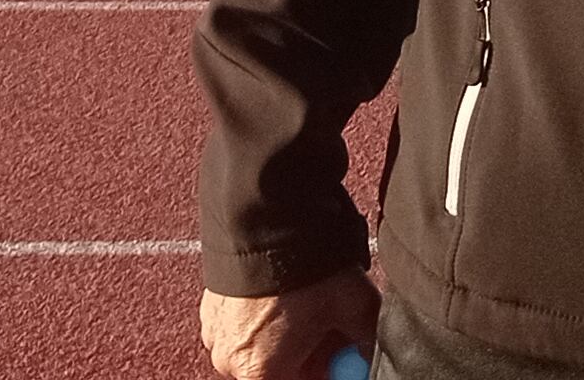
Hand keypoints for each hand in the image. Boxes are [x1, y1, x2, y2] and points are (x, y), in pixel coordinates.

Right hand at [201, 269, 379, 379]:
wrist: (265, 218)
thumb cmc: (308, 268)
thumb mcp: (355, 308)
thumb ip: (365, 342)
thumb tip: (373, 356)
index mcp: (260, 372)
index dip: (324, 373)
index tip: (339, 358)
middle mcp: (230, 360)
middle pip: (278, 371)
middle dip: (308, 356)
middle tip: (333, 329)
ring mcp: (215, 334)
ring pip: (260, 348)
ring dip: (286, 336)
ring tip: (311, 304)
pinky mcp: (210, 310)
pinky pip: (241, 326)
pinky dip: (264, 316)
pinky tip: (286, 292)